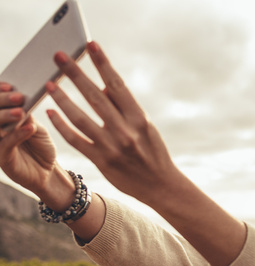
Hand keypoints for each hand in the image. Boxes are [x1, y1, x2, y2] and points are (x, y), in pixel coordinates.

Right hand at [0, 84, 74, 209]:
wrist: (47, 172)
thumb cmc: (41, 146)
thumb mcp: (36, 127)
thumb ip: (28, 115)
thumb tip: (22, 99)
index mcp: (2, 118)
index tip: (11, 85)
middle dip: (2, 101)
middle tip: (18, 96)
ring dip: (7, 117)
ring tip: (21, 111)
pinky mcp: (3, 158)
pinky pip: (7, 144)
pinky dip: (17, 134)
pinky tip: (28, 128)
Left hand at [47, 41, 245, 265]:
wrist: (161, 186)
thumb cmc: (153, 154)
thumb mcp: (145, 128)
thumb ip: (124, 108)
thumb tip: (102, 86)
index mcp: (139, 119)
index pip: (117, 85)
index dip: (103, 64)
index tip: (91, 46)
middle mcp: (125, 131)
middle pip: (95, 96)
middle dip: (75, 74)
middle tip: (59, 57)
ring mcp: (112, 147)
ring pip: (80, 117)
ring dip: (62, 98)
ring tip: (49, 83)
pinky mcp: (101, 161)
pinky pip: (76, 140)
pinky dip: (62, 125)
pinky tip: (52, 112)